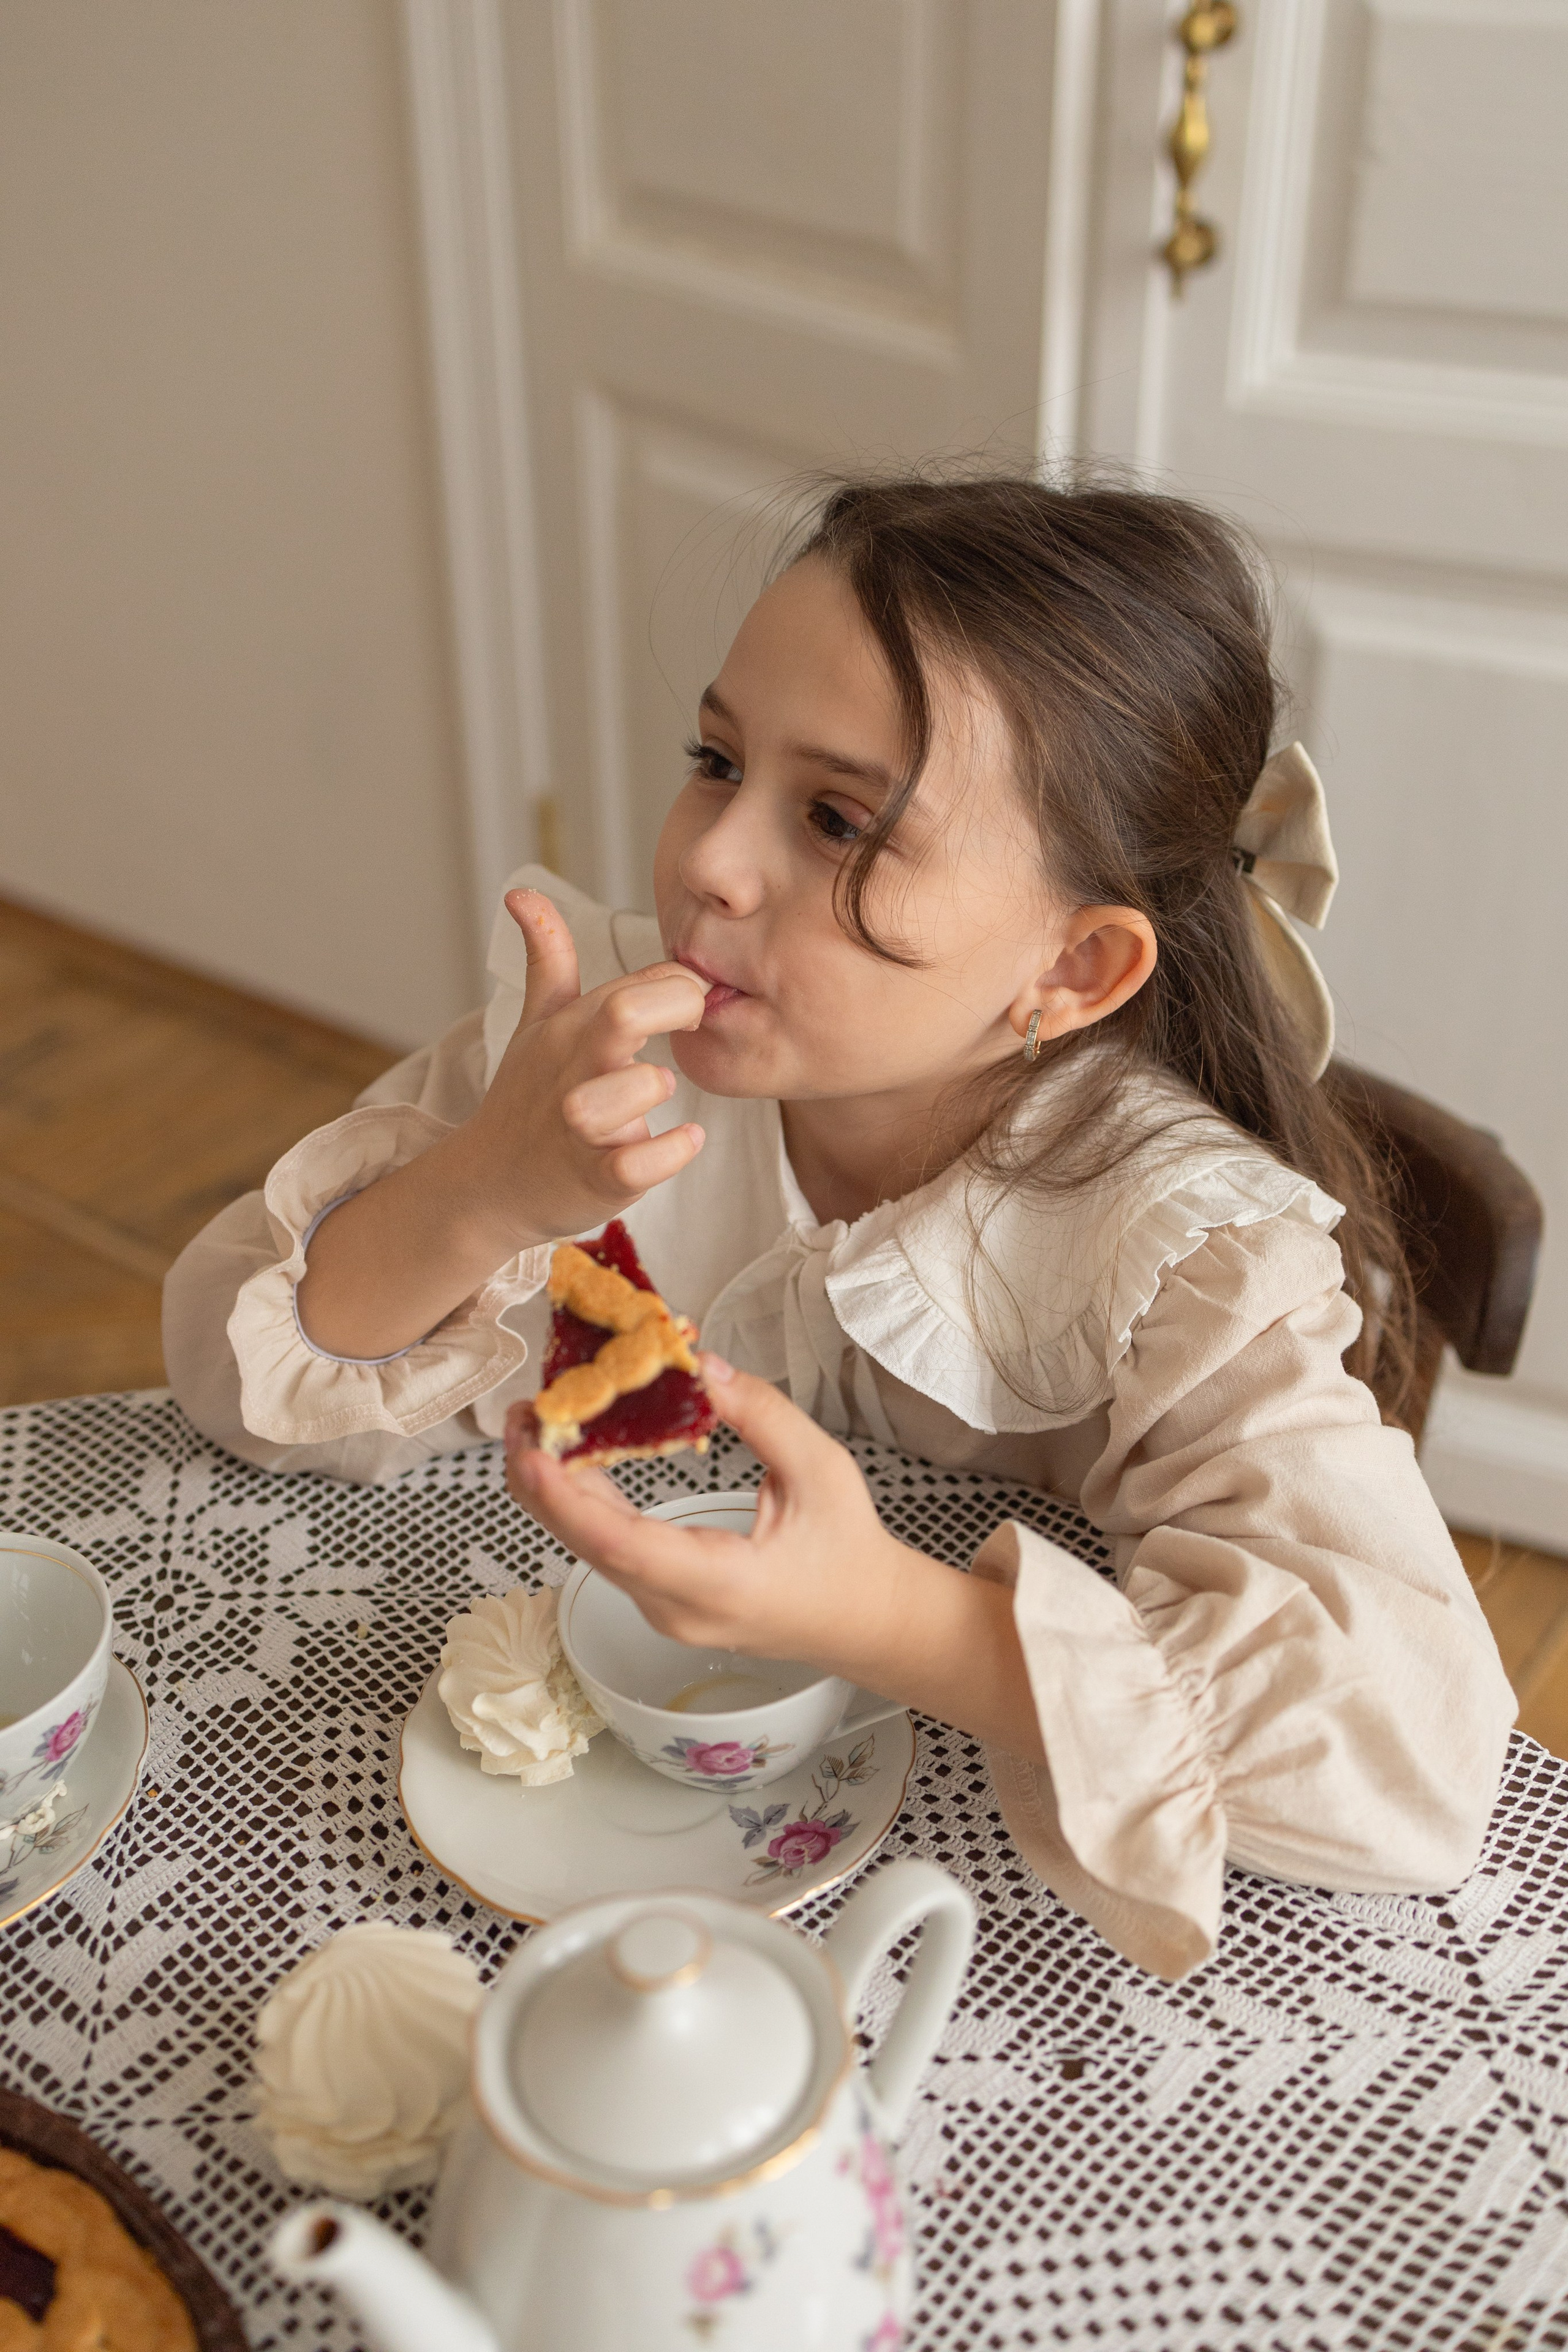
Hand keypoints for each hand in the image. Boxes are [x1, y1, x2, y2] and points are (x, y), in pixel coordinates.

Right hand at [462, 889, 708, 1251]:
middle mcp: (573, 1070)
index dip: (680, 981)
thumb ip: (547, 959)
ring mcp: (582, 1126)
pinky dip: (673, 1151)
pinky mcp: (595, 1179)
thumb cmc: (526, 1100)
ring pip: (630, 1090)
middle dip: (674, 1007)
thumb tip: (523, 892)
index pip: (636, 980)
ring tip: (661, 1092)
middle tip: (691, 1026)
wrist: (487, 1188)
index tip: (689, 1003)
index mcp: (568, 1026)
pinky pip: (640, 1163)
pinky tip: (687, 1139)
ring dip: (656, 1085)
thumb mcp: (535, 1025)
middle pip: (623, 1014)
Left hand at [505, 1357, 1046, 1760]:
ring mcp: (661, 1609)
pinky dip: (582, 1500)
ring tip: (536, 1422)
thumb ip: (761, 1414)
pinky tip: (570, 1454)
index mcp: (718, 1583)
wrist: (865, 1620)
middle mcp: (675, 1607)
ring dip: (553, 1487)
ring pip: (588, 1547)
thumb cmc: (848, 1550)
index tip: (533, 1448)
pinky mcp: (659, 1597)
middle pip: (586, 1545)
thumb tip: (699, 1364)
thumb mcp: (821, 1470)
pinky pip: (606, 1548)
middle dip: (540, 1478)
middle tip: (523, 1410)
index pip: (623, 1545)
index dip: (568, 1497)